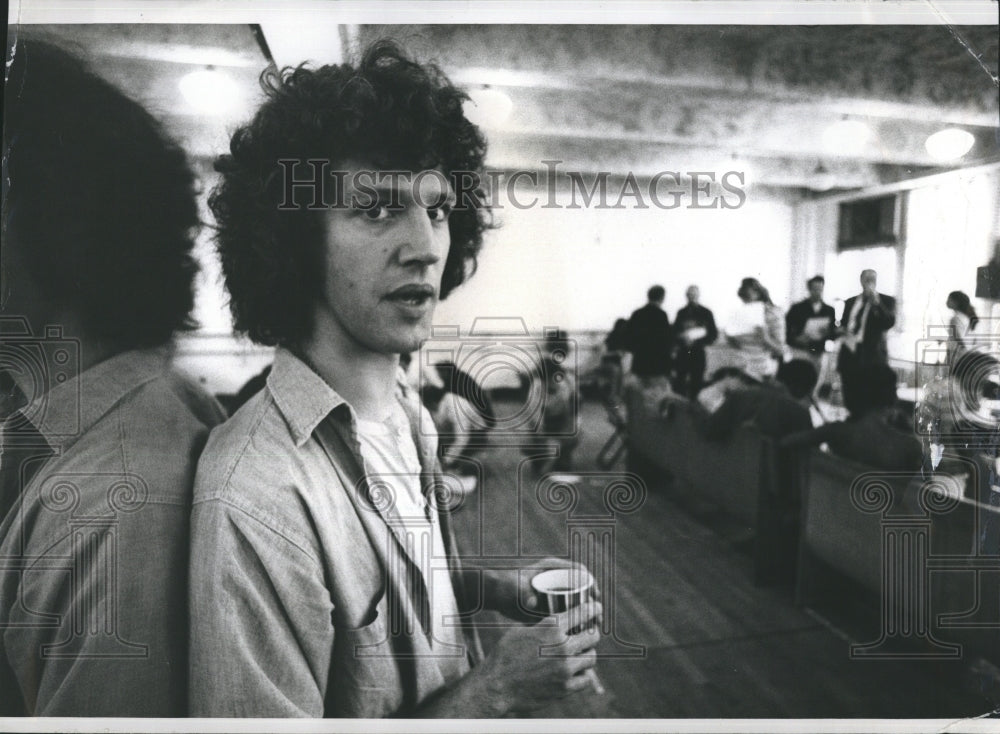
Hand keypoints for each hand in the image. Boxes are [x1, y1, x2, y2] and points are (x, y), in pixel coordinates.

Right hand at [472, 601, 602, 715]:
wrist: (496, 685)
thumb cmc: (505, 655)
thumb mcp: (522, 631)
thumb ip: (544, 626)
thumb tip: (560, 622)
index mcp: (551, 628)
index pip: (582, 613)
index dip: (593, 609)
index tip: (597, 608)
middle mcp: (561, 647)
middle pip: (592, 636)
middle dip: (592, 633)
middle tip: (589, 635)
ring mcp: (565, 669)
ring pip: (591, 658)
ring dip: (587, 655)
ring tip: (580, 655)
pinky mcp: (564, 688)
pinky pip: (585, 679)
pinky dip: (583, 674)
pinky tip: (576, 672)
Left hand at [486, 558, 597, 621]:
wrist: (493, 594)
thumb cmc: (504, 586)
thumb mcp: (514, 588)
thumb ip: (522, 593)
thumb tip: (531, 603)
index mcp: (551, 568)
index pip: (578, 572)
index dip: (590, 583)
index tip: (596, 597)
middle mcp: (555, 579)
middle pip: (581, 589)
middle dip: (591, 604)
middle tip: (597, 619)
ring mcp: (553, 592)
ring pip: (576, 603)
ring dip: (585, 614)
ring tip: (591, 629)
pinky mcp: (549, 605)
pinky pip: (567, 612)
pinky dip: (574, 621)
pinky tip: (578, 634)